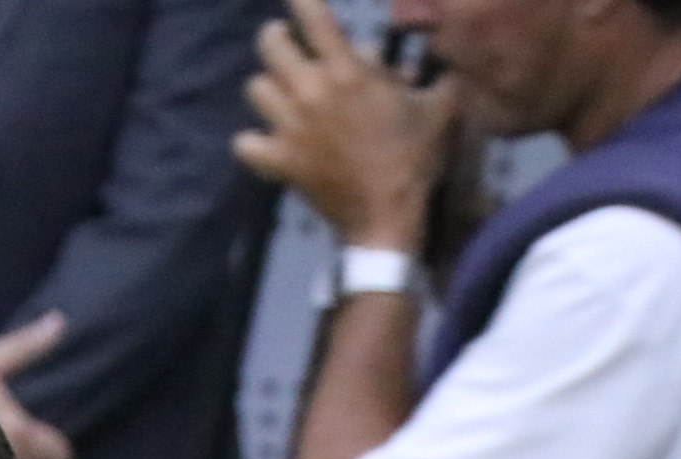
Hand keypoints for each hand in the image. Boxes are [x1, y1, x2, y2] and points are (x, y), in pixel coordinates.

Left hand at [232, 0, 454, 253]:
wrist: (387, 214)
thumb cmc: (414, 158)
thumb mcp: (436, 107)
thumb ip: (428, 75)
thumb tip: (408, 67)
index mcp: (347, 72)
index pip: (314, 18)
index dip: (301, 2)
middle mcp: (311, 92)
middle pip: (271, 44)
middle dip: (278, 37)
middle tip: (286, 43)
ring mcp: (289, 127)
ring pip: (256, 88)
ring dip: (269, 87)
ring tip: (282, 94)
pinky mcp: (279, 161)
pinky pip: (244, 142)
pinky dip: (252, 140)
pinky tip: (266, 140)